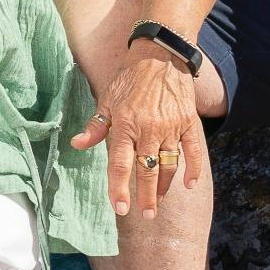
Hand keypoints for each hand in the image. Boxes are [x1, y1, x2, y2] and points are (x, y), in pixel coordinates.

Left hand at [74, 40, 206, 218]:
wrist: (160, 54)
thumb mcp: (107, 99)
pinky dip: (193, 169)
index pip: (120, 164)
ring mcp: (171, 126)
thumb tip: (77, 145)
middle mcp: (149, 129)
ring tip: (156, 201)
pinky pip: (193, 151)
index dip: (119, 188)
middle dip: (145, 197)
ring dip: (163, 186)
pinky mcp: (189, 122)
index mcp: (125, 125)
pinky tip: (188, 184)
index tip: (120, 208)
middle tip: (145, 215)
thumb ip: (95, 126)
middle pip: (147, 170)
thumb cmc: (129, 78)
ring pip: (168, 164)